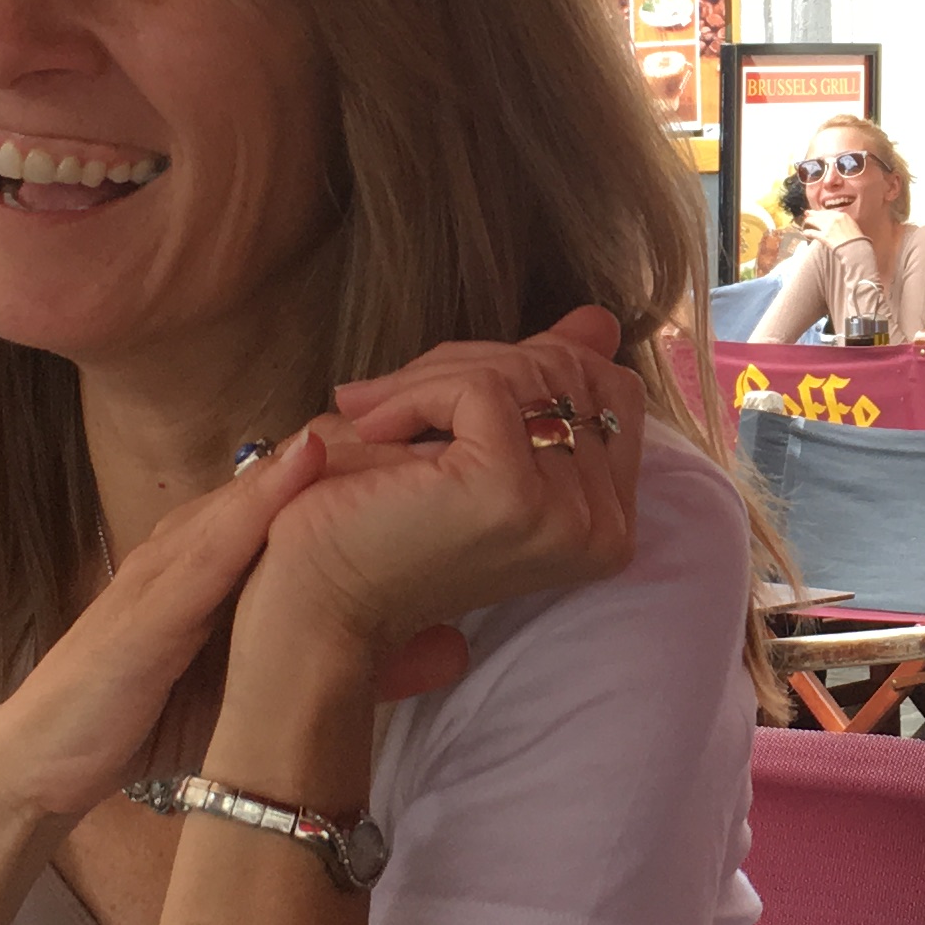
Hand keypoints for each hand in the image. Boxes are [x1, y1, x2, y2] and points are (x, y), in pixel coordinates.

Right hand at [0, 444, 438, 830]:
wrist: (42, 769)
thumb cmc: (154, 720)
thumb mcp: (268, 682)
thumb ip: (350, 658)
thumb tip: (451, 646)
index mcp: (223, 559)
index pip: (307, 495)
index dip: (378, 463)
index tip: (453, 437)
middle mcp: (193, 549)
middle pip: (288, 482)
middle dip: (363, 446)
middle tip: (443, 411)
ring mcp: (162, 574)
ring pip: (250, 500)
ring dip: (318, 460)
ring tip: (390, 425)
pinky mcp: (141, 615)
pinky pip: (203, 553)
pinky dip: (253, 509)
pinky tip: (300, 473)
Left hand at [240, 308, 646, 672]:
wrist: (314, 605)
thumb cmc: (380, 526)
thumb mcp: (471, 444)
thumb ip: (541, 386)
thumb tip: (597, 319)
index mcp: (608, 524)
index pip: (610, 390)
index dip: (525, 367)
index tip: (442, 397)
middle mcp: (604, 527)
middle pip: (566, 371)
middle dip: (471, 365)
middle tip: (389, 400)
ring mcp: (565, 515)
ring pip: (521, 372)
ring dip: (432, 378)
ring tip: (371, 415)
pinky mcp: (510, 491)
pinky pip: (480, 388)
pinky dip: (413, 393)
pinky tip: (372, 430)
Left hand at [808, 208, 863, 248]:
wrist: (856, 248)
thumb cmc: (858, 239)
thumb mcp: (853, 225)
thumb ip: (844, 221)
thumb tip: (839, 222)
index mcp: (842, 215)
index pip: (829, 212)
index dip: (822, 212)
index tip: (818, 212)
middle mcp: (834, 219)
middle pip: (820, 215)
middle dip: (813, 214)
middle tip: (807, 213)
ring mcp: (828, 227)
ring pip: (815, 221)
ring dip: (809, 221)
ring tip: (806, 221)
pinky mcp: (824, 236)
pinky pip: (813, 233)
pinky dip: (808, 233)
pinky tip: (805, 233)